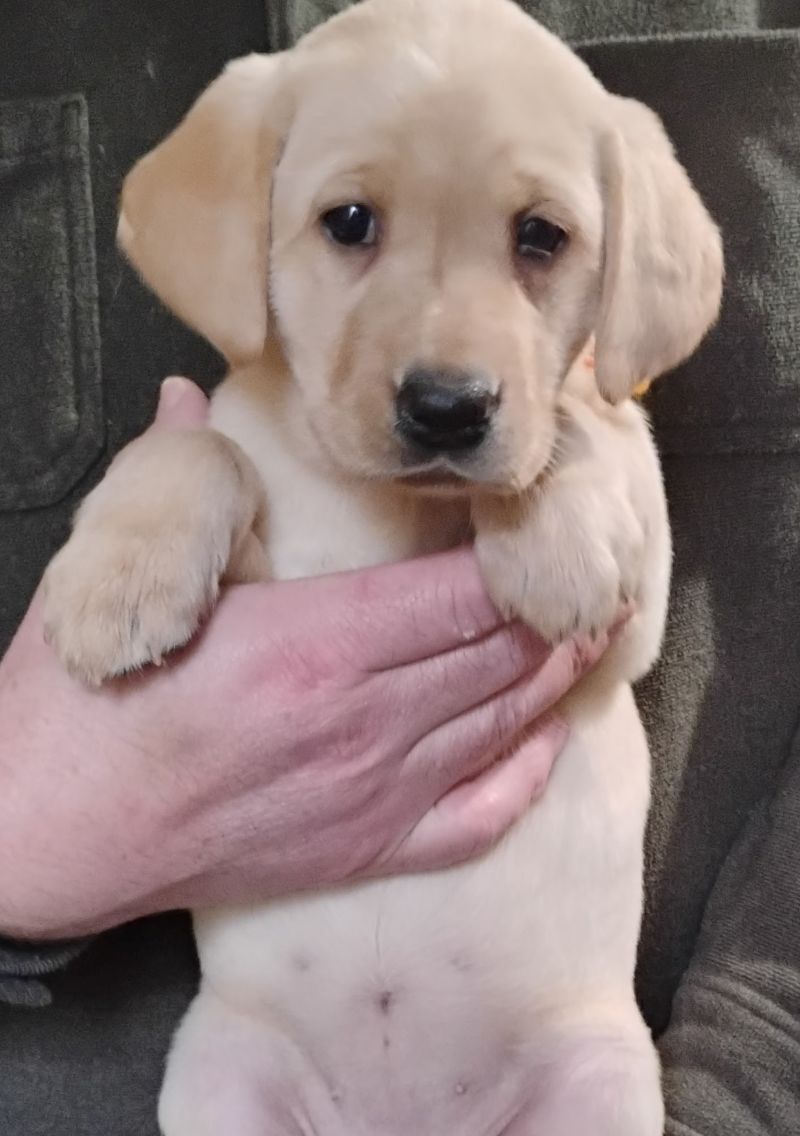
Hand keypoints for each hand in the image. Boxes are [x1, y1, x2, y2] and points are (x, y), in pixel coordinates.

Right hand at [0, 381, 611, 939]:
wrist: (46, 834)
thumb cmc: (83, 708)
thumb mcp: (128, 579)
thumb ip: (176, 478)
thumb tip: (190, 397)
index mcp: (310, 645)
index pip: (457, 593)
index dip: (517, 558)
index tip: (543, 525)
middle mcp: (359, 722)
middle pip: (497, 654)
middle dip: (557, 611)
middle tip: (594, 575)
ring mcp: (368, 794)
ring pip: (501, 725)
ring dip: (555, 677)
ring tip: (593, 635)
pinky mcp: (360, 850)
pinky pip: (474, 817)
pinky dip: (523, 776)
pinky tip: (546, 740)